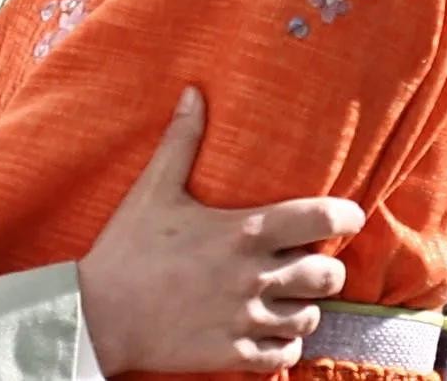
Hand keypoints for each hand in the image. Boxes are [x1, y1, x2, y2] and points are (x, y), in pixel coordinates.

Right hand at [79, 87, 363, 374]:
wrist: (100, 315)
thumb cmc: (127, 247)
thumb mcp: (153, 189)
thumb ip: (181, 141)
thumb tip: (194, 92)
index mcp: (243, 233)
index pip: (321, 220)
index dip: (346, 216)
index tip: (347, 215)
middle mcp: (255, 277)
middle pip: (329, 275)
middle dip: (325, 266)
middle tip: (303, 259)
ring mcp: (248, 320)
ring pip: (310, 317)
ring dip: (302, 304)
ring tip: (282, 294)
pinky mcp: (236, 354)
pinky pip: (286, 354)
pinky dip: (283, 342)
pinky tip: (265, 327)